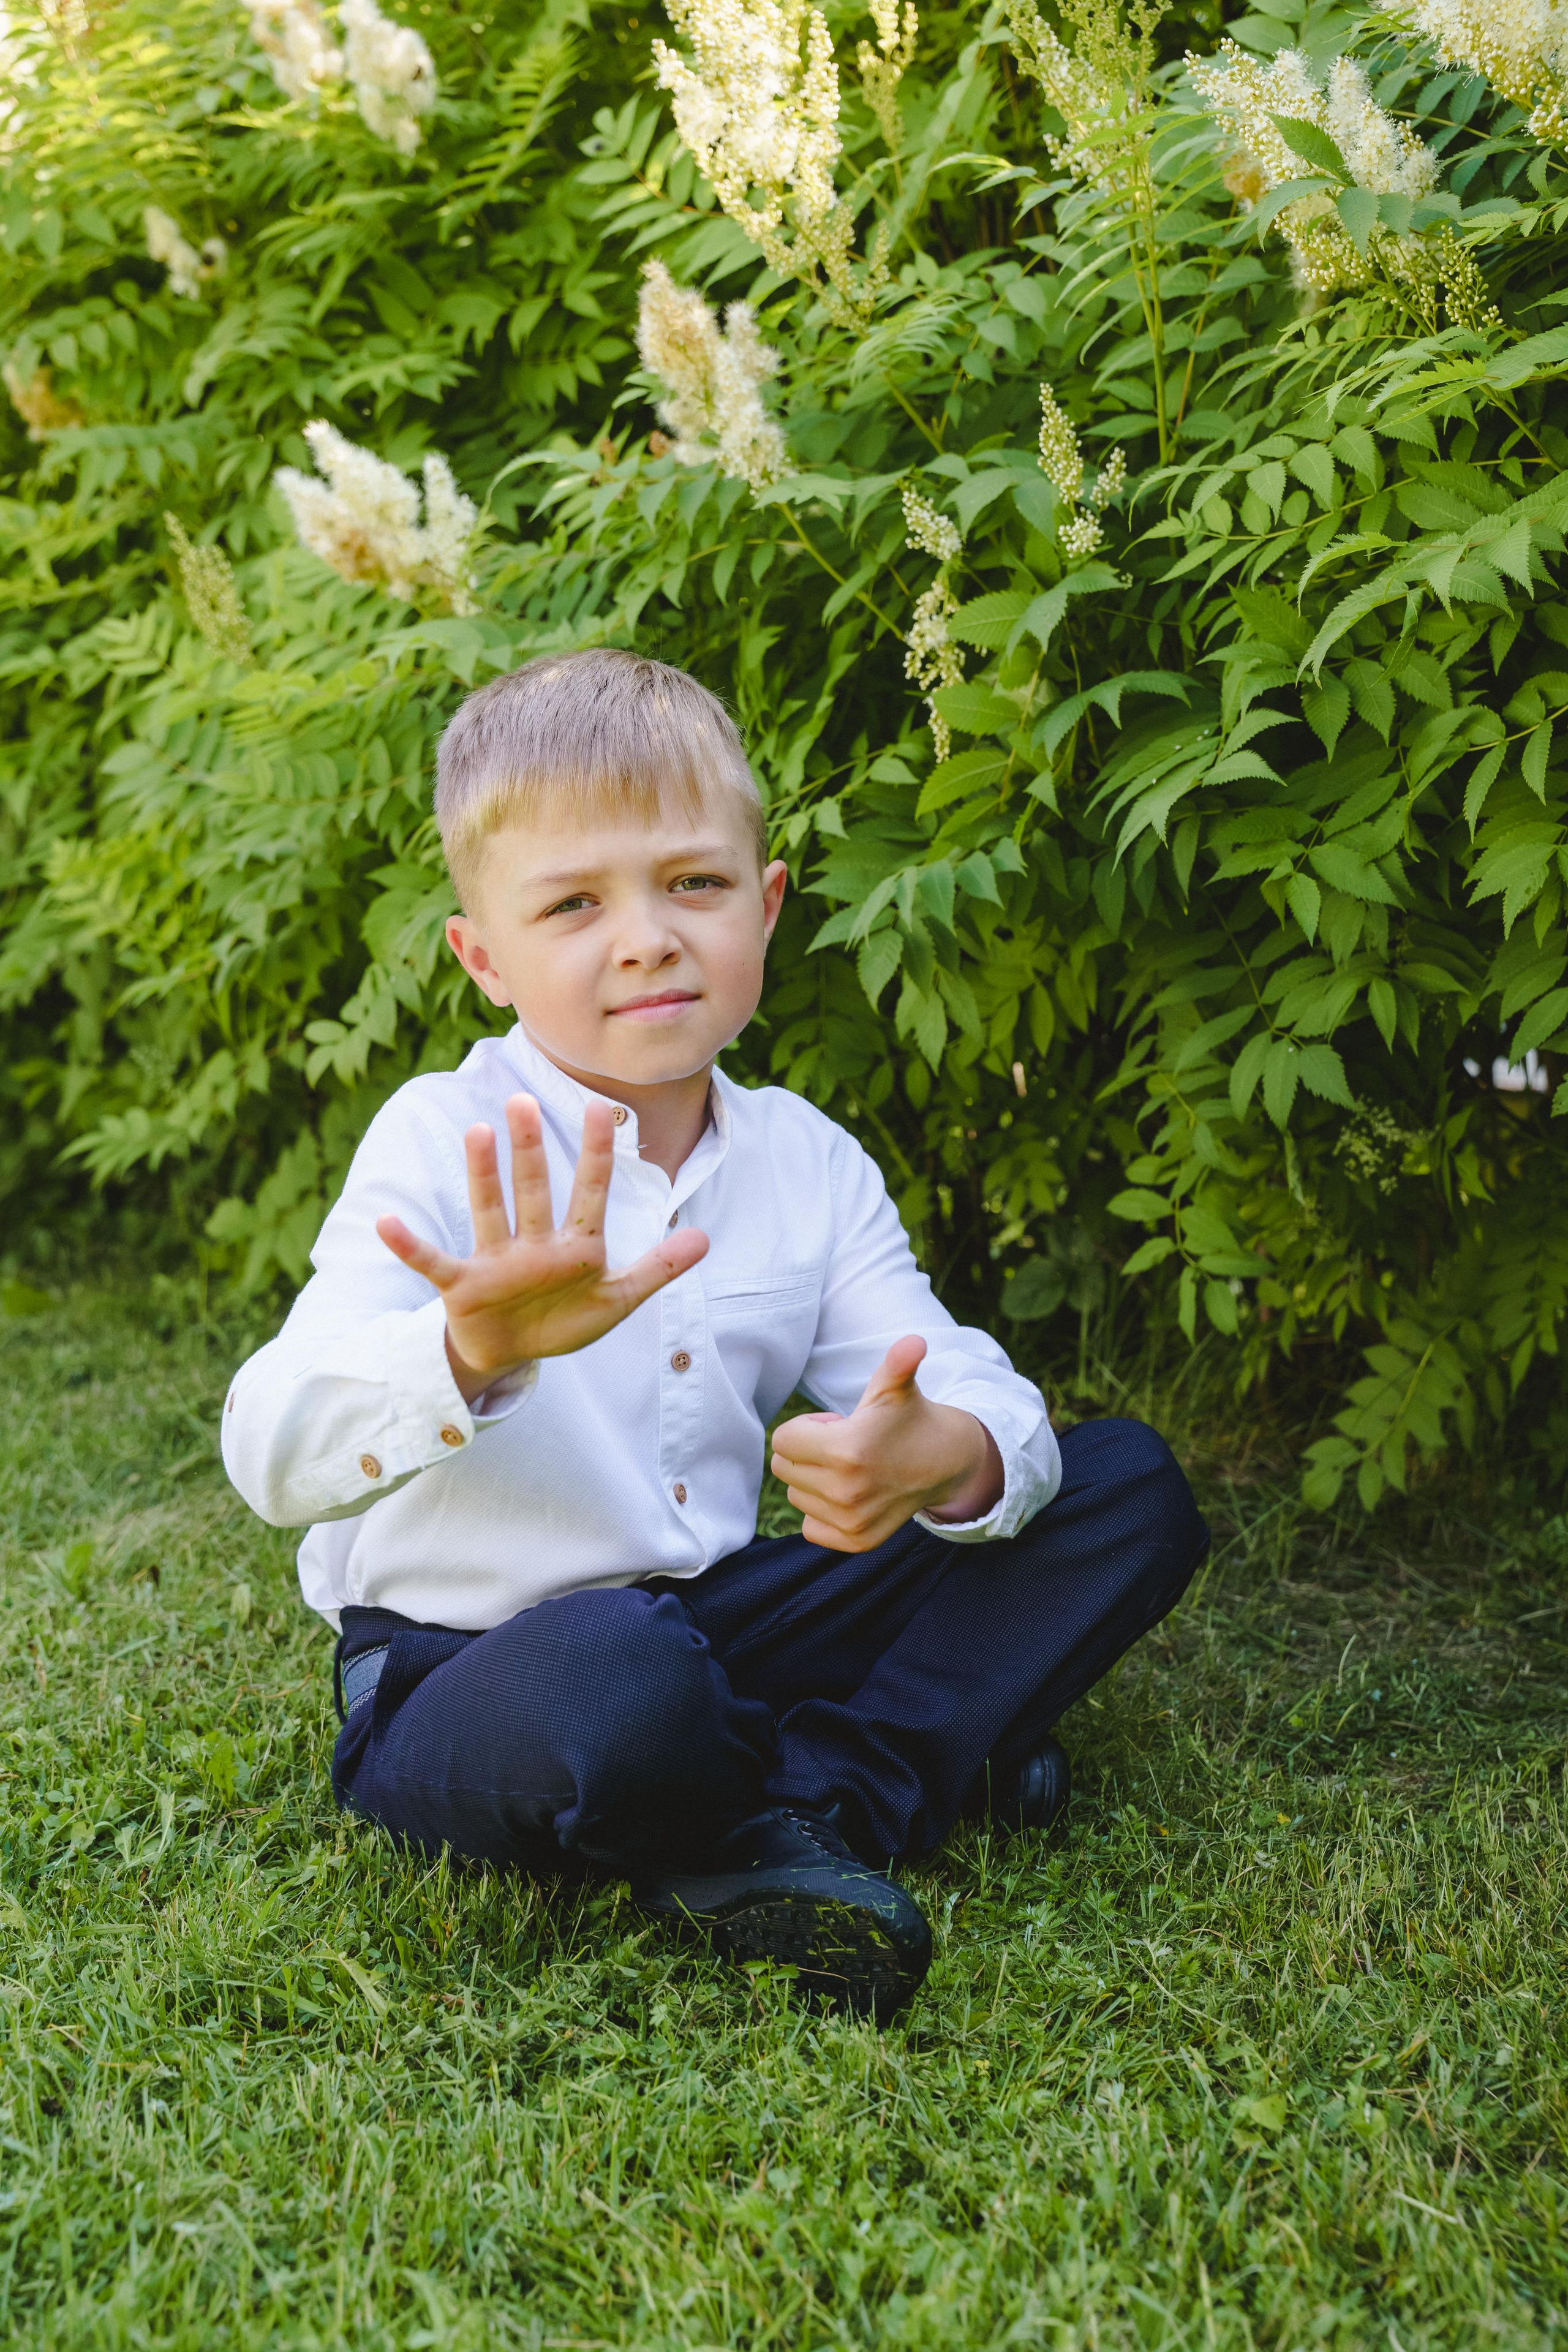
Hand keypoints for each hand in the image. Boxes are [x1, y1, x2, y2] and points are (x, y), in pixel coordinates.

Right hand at [376, 1093, 707, 1402]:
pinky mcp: (463, 1285)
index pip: (589, 1193)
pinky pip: (433, 1262)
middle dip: (530, 1150)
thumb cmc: (562, 1319)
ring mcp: (496, 1262)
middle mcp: (533, 1244)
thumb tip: (705, 1238)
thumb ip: (659, 1269)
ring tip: (476, 1133)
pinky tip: (387, 1224)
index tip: (600, 1107)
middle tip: (523, 1103)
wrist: (511, 1354)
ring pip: (489, 1212)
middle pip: (534, 1191)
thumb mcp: (617, 1299)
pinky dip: (409, 1246)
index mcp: (575, 1246)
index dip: (596, 1155)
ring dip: (482, 1176)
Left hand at [770, 1335, 1002, 1552]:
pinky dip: (822, 1511)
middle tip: (844, 1445)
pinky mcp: (856, 1541)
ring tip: (852, 1468)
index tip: (837, 1424)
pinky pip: (809, 1526)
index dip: (807, 1427)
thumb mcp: (896, 1387)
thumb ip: (897, 1363)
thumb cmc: (908, 1417)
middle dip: (806, 1452)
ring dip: (814, 1480)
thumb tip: (915, 1341)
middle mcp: (845, 1491)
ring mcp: (851, 1520)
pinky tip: (851, 1495)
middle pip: (784, 1468)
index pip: (782, 1440)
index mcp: (846, 1450)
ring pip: (796, 1495)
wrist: (944, 1462)